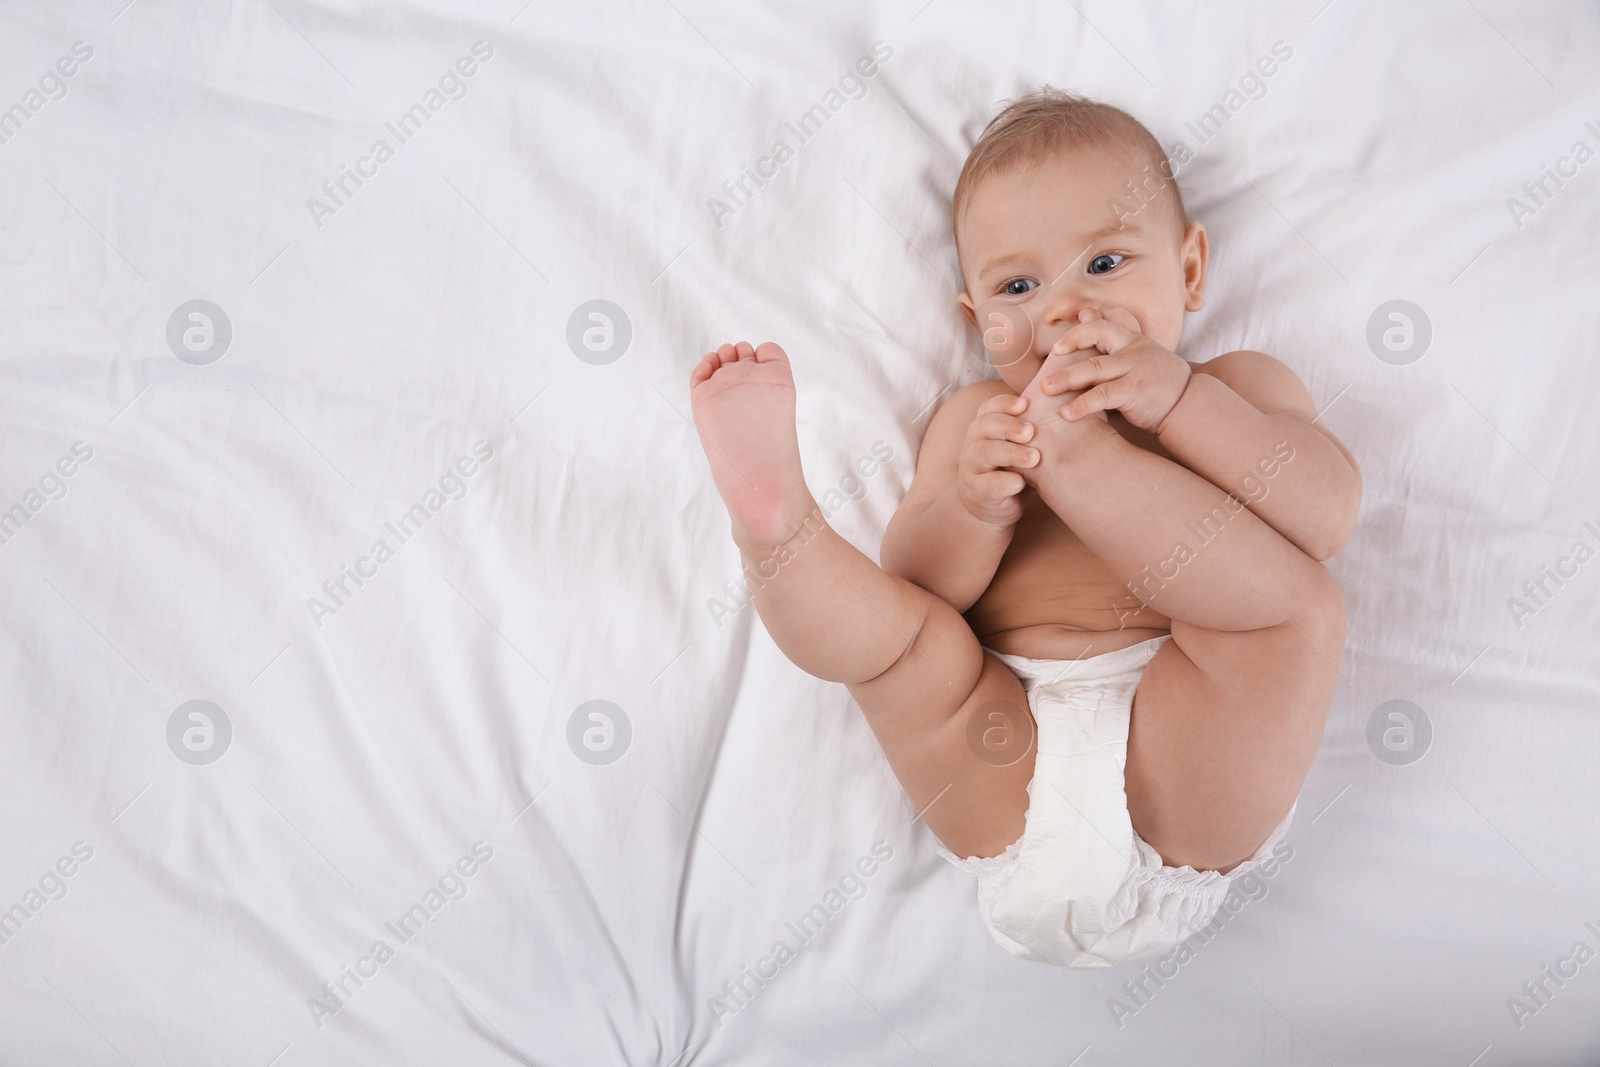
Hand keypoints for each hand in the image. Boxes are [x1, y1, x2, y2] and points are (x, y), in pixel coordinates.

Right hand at [956, 392, 1038, 526]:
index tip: (1025, 404)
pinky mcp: (977, 493)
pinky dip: (1003, 482)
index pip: (988, 408)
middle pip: (983, 426)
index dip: (1004, 404)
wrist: (996, 508)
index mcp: (984, 429)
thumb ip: (1034, 431)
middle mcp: (973, 445)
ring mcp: (971, 470)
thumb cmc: (1014, 470)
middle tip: (1030, 431)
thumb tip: (1067, 408)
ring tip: (1034, 458)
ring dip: (1009, 453)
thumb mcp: (1023, 448)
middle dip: (1007, 426)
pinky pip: (987, 485)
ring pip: (983, 453)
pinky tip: (1020, 482)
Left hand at [1035, 308, 1192, 433]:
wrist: (1189, 406)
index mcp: (1136, 340)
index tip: (1064, 339)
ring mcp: (1135, 368)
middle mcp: (1134, 349)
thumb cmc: (1161, 386)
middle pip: (1098, 334)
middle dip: (1072, 341)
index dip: (1085, 325)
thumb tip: (1092, 319)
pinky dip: (1082, 405)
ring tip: (1046, 388)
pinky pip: (1102, 395)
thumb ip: (1120, 345)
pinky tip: (1066, 413)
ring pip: (1094, 367)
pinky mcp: (1134, 390)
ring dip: (1066, 378)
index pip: (1109, 321)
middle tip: (1052, 354)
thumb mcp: (1143, 359)